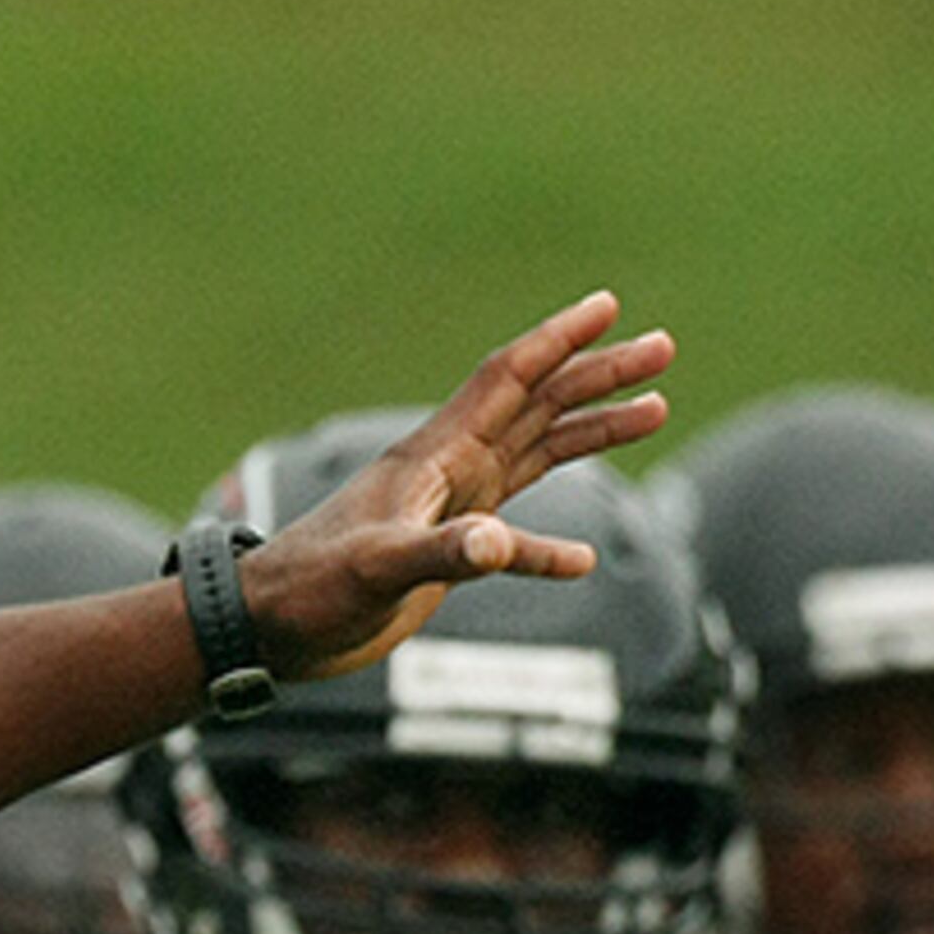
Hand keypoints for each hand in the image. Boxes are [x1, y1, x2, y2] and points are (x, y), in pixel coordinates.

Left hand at [241, 289, 675, 682]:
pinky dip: (549, 541)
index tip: (608, 306)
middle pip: (537, 403)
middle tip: (665, 347)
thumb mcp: (378, 569)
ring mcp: (449, 507)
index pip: (506, 379)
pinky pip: (515, 529)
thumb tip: (501, 545)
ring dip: (593, 428)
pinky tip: (584, 559)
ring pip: (536, 450)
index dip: (557, 340)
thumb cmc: (309, 589)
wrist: (268, 628)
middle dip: (599, 373)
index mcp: (433, 457)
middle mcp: (447, 470)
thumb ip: (442, 554)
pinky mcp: (445, 549)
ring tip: (657, 407)